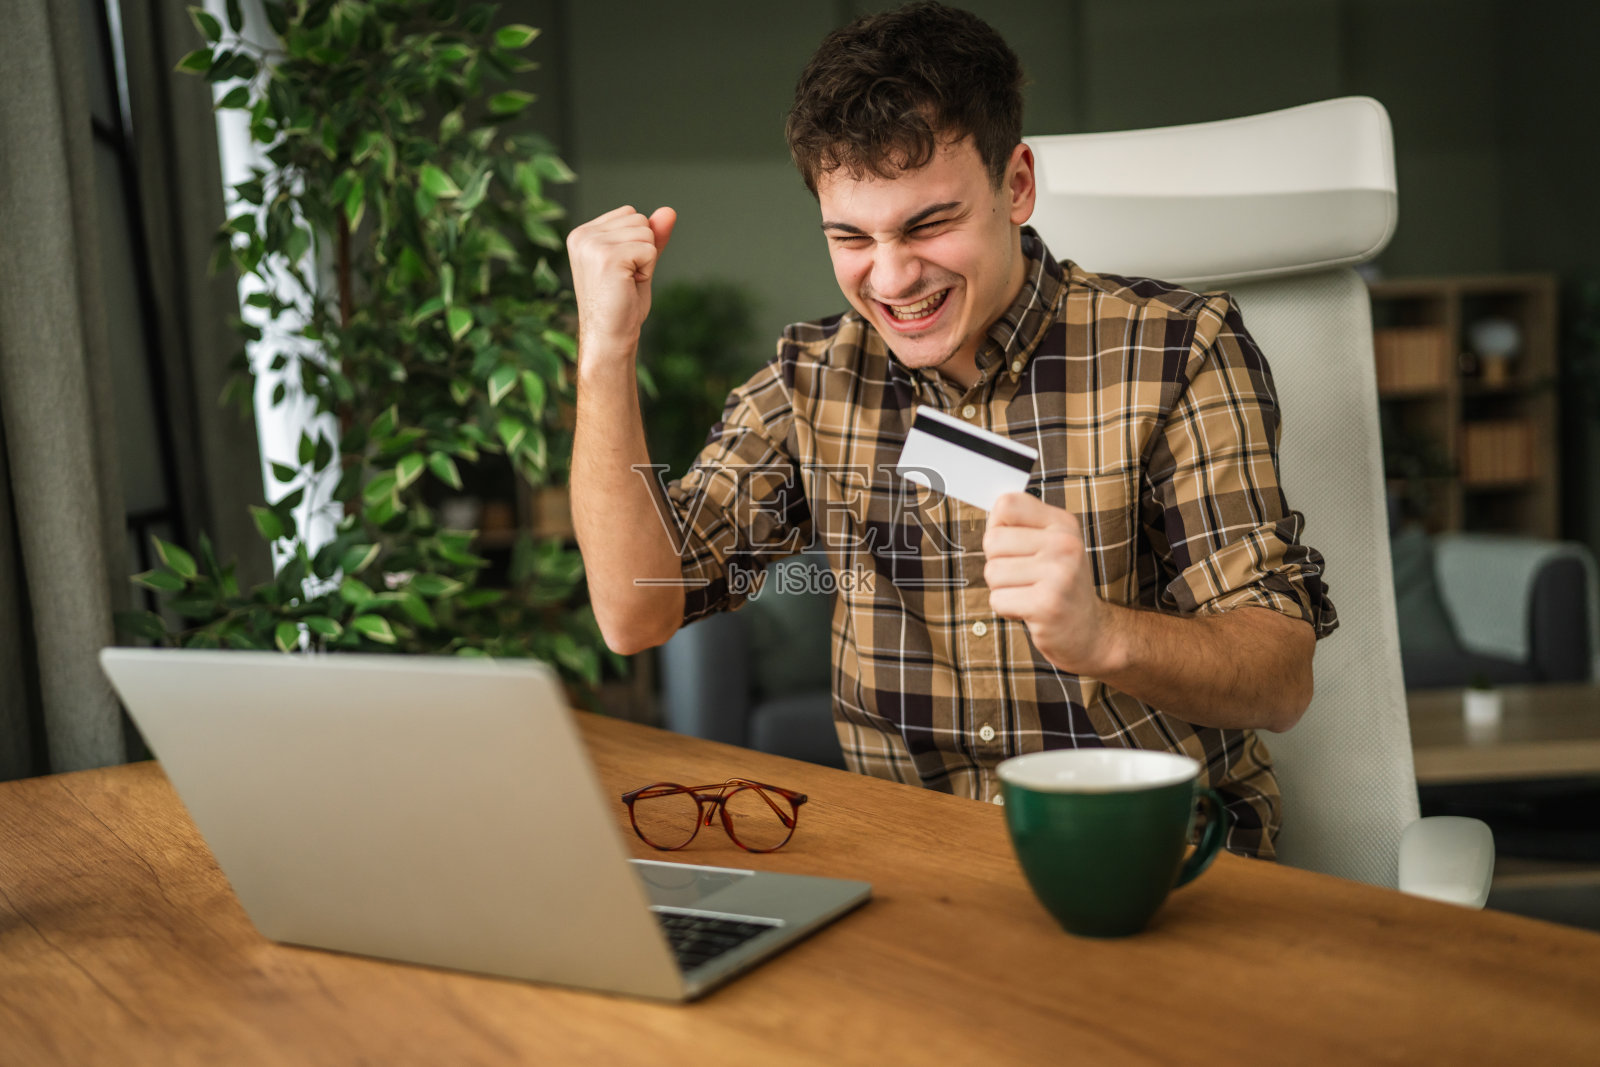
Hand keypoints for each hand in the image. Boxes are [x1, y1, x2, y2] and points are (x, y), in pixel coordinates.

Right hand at [566, 205, 676, 357]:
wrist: (610, 337)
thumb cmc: (622, 305)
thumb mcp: (639, 262)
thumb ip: (652, 236)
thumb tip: (669, 211)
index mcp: (583, 234)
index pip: (630, 213)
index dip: (638, 243)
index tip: (622, 270)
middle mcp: (582, 235)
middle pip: (639, 219)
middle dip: (643, 249)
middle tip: (626, 279)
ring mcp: (592, 245)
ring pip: (646, 232)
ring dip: (646, 261)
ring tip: (626, 282)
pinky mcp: (607, 257)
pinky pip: (649, 250)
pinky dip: (647, 270)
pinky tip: (629, 285)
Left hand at [983, 491, 1115, 674]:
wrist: (1089, 630)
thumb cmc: (1058, 584)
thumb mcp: (1050, 544)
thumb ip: (1020, 525)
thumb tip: (991, 512)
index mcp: (1063, 523)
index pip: (1006, 505)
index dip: (998, 527)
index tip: (1015, 545)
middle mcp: (1064, 544)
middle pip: (992, 541)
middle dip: (999, 563)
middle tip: (1025, 577)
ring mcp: (1058, 574)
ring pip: (992, 572)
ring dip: (1003, 589)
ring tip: (1029, 593)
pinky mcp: (1047, 604)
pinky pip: (998, 599)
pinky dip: (1007, 609)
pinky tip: (1030, 610)